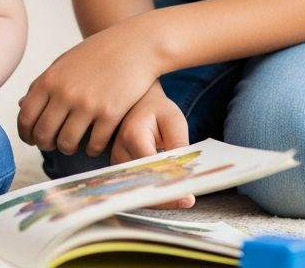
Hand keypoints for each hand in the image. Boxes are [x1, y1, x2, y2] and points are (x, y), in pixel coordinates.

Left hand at [16, 26, 160, 156]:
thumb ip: (44, 84)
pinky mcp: (110, 114)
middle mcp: (65, 93)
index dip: (26, 134)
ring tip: (75, 144)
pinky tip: (95, 143)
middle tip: (54, 144)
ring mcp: (88, 104)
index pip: (25, 118)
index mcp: (49, 80)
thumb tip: (22, 105)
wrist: (136, 44)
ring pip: (67, 144)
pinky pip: (94, 145)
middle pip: (43, 135)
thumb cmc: (100, 52)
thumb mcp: (65, 62)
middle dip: (46, 144)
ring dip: (69, 148)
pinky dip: (93, 149)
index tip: (32, 139)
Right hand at [112, 82, 193, 209]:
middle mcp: (119, 152)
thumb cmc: (157, 110)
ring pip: (137, 190)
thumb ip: (178, 143)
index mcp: (132, 136)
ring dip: (159, 198)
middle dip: (165, 197)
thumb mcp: (173, 119)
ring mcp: (116, 163)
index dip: (169, 182)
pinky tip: (171, 195)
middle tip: (188, 201)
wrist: (138, 104)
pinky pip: (136, 187)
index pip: (150, 168)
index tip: (187, 194)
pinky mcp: (119, 170)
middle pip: (141, 183)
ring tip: (183, 199)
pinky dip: (153, 193)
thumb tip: (183, 170)